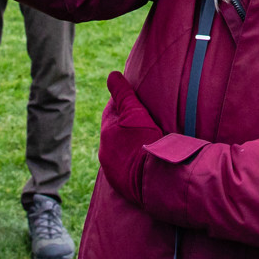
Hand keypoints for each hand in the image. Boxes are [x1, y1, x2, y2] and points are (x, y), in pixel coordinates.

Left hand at [99, 71, 165, 205]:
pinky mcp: (121, 184)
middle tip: (145, 123)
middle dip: (126, 126)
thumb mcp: (135, 111)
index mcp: (107, 131)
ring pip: (119, 150)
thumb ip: (123, 92)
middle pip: (115, 131)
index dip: (125, 104)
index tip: (137, 103)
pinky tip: (144, 160)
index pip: (113, 110)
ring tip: (146, 143)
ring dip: (129, 145)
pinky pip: (125, 168)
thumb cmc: (145, 141)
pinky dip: (132, 162)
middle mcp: (105, 150)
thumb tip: (111, 74)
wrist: (153, 178)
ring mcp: (112, 169)